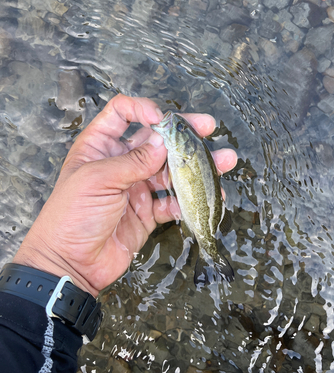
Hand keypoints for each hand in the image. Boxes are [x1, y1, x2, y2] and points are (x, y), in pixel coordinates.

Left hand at [13, 95, 236, 295]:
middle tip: (208, 128)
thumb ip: (133, 161)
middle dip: (183, 134)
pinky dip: (190, 199)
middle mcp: (120, 162)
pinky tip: (210, 196)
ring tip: (223, 161)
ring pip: (170, 170)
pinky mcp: (147, 211)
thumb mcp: (98, 180)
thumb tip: (163, 143)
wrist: (70, 264)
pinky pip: (172, 201)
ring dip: (195, 166)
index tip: (163, 118)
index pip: (122, 113)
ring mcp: (136, 187)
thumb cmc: (71, 216)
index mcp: (100, 146)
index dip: (143, 109)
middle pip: (156, 139)